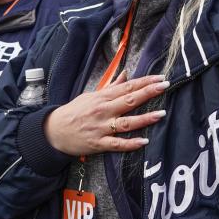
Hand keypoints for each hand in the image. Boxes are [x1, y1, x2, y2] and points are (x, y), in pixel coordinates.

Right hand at [44, 72, 167, 156]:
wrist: (54, 131)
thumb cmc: (74, 112)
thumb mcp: (91, 95)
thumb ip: (111, 86)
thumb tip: (126, 74)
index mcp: (102, 97)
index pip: (127, 87)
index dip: (144, 82)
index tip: (159, 78)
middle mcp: (103, 111)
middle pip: (129, 100)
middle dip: (148, 92)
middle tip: (164, 86)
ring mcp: (101, 127)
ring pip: (126, 122)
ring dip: (145, 118)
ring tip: (161, 113)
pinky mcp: (99, 143)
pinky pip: (117, 144)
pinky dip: (130, 143)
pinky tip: (144, 141)